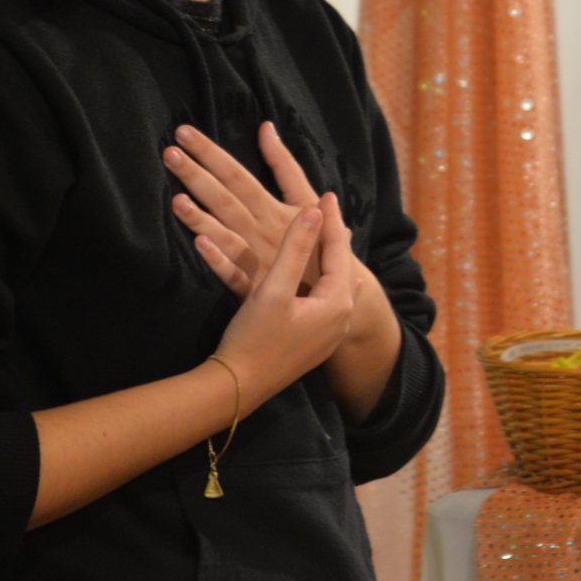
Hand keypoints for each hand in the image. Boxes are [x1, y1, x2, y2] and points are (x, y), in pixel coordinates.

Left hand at [165, 122, 326, 296]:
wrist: (338, 295)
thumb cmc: (320, 241)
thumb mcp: (306, 198)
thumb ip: (284, 165)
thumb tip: (266, 127)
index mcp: (274, 208)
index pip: (237, 175)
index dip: (211, 154)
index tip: (185, 133)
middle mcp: (263, 230)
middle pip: (225, 200)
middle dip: (197, 175)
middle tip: (169, 153)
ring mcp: (258, 260)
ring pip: (225, 236)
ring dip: (202, 218)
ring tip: (176, 200)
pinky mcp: (254, 289)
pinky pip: (234, 275)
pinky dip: (218, 261)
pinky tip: (199, 245)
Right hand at [214, 194, 359, 403]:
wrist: (239, 388)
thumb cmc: (255, 337)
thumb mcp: (274, 289)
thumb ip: (295, 249)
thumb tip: (312, 212)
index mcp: (336, 302)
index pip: (339, 250)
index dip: (331, 220)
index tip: (327, 193)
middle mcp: (341, 319)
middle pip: (341, 267)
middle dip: (333, 236)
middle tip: (328, 207)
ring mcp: (330, 334)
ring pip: (335, 284)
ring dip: (329, 258)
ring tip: (328, 235)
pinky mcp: (315, 343)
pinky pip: (328, 301)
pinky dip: (323, 279)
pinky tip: (326, 278)